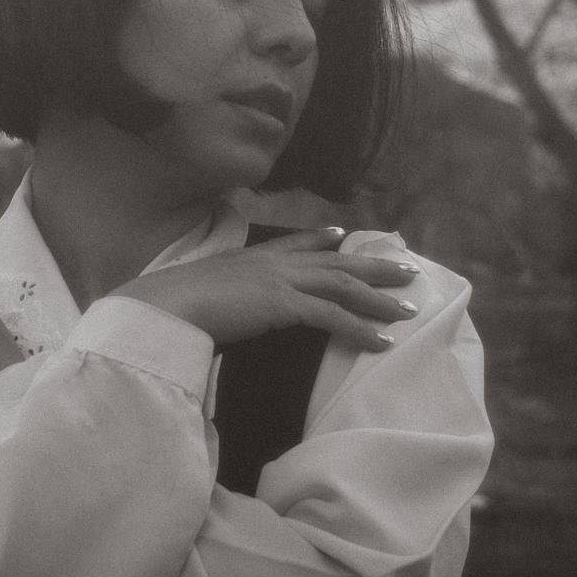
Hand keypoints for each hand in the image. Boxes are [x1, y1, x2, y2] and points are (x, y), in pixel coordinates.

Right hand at [114, 228, 420, 351]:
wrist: (167, 304)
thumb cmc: (176, 305)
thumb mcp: (204, 290)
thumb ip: (222, 294)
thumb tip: (220, 306)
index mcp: (252, 257)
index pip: (294, 242)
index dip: (321, 238)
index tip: (342, 235)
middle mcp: (273, 263)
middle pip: (334, 261)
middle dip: (373, 267)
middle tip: (406, 269)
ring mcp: (281, 281)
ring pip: (343, 286)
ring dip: (379, 299)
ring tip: (409, 309)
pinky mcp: (285, 304)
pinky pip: (334, 317)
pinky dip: (361, 329)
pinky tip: (382, 342)